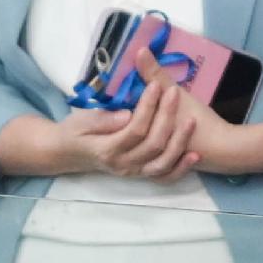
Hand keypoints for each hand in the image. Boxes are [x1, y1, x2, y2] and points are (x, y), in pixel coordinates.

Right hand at [86, 77, 206, 181]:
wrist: (68, 153)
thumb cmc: (74, 131)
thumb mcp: (80, 121)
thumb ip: (103, 119)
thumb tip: (127, 115)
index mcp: (107, 150)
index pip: (135, 129)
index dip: (148, 107)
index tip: (156, 85)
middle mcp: (123, 164)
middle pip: (153, 144)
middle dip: (167, 117)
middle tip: (175, 92)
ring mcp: (134, 172)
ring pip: (162, 162)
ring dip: (179, 142)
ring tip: (191, 120)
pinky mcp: (141, 174)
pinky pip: (164, 177)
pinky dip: (180, 168)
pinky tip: (194, 155)